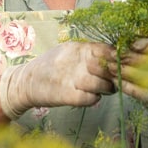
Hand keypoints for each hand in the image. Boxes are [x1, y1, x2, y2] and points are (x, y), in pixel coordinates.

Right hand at [0, 42, 115, 119]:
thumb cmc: (51, 66)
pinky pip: (90, 99)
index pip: (107, 50)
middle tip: (115, 78)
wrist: (26, 82)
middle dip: (115, 74)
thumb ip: (89, 51)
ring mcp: (72, 80)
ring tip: (104, 88)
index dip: (117, 58)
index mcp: (79, 49)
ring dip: (106, 88)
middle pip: (108, 68)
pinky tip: (92, 96)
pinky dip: (94, 99)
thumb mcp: (69, 51)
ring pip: (102, 84)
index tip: (121, 64)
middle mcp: (77, 62)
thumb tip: (115, 52)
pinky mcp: (67, 96)